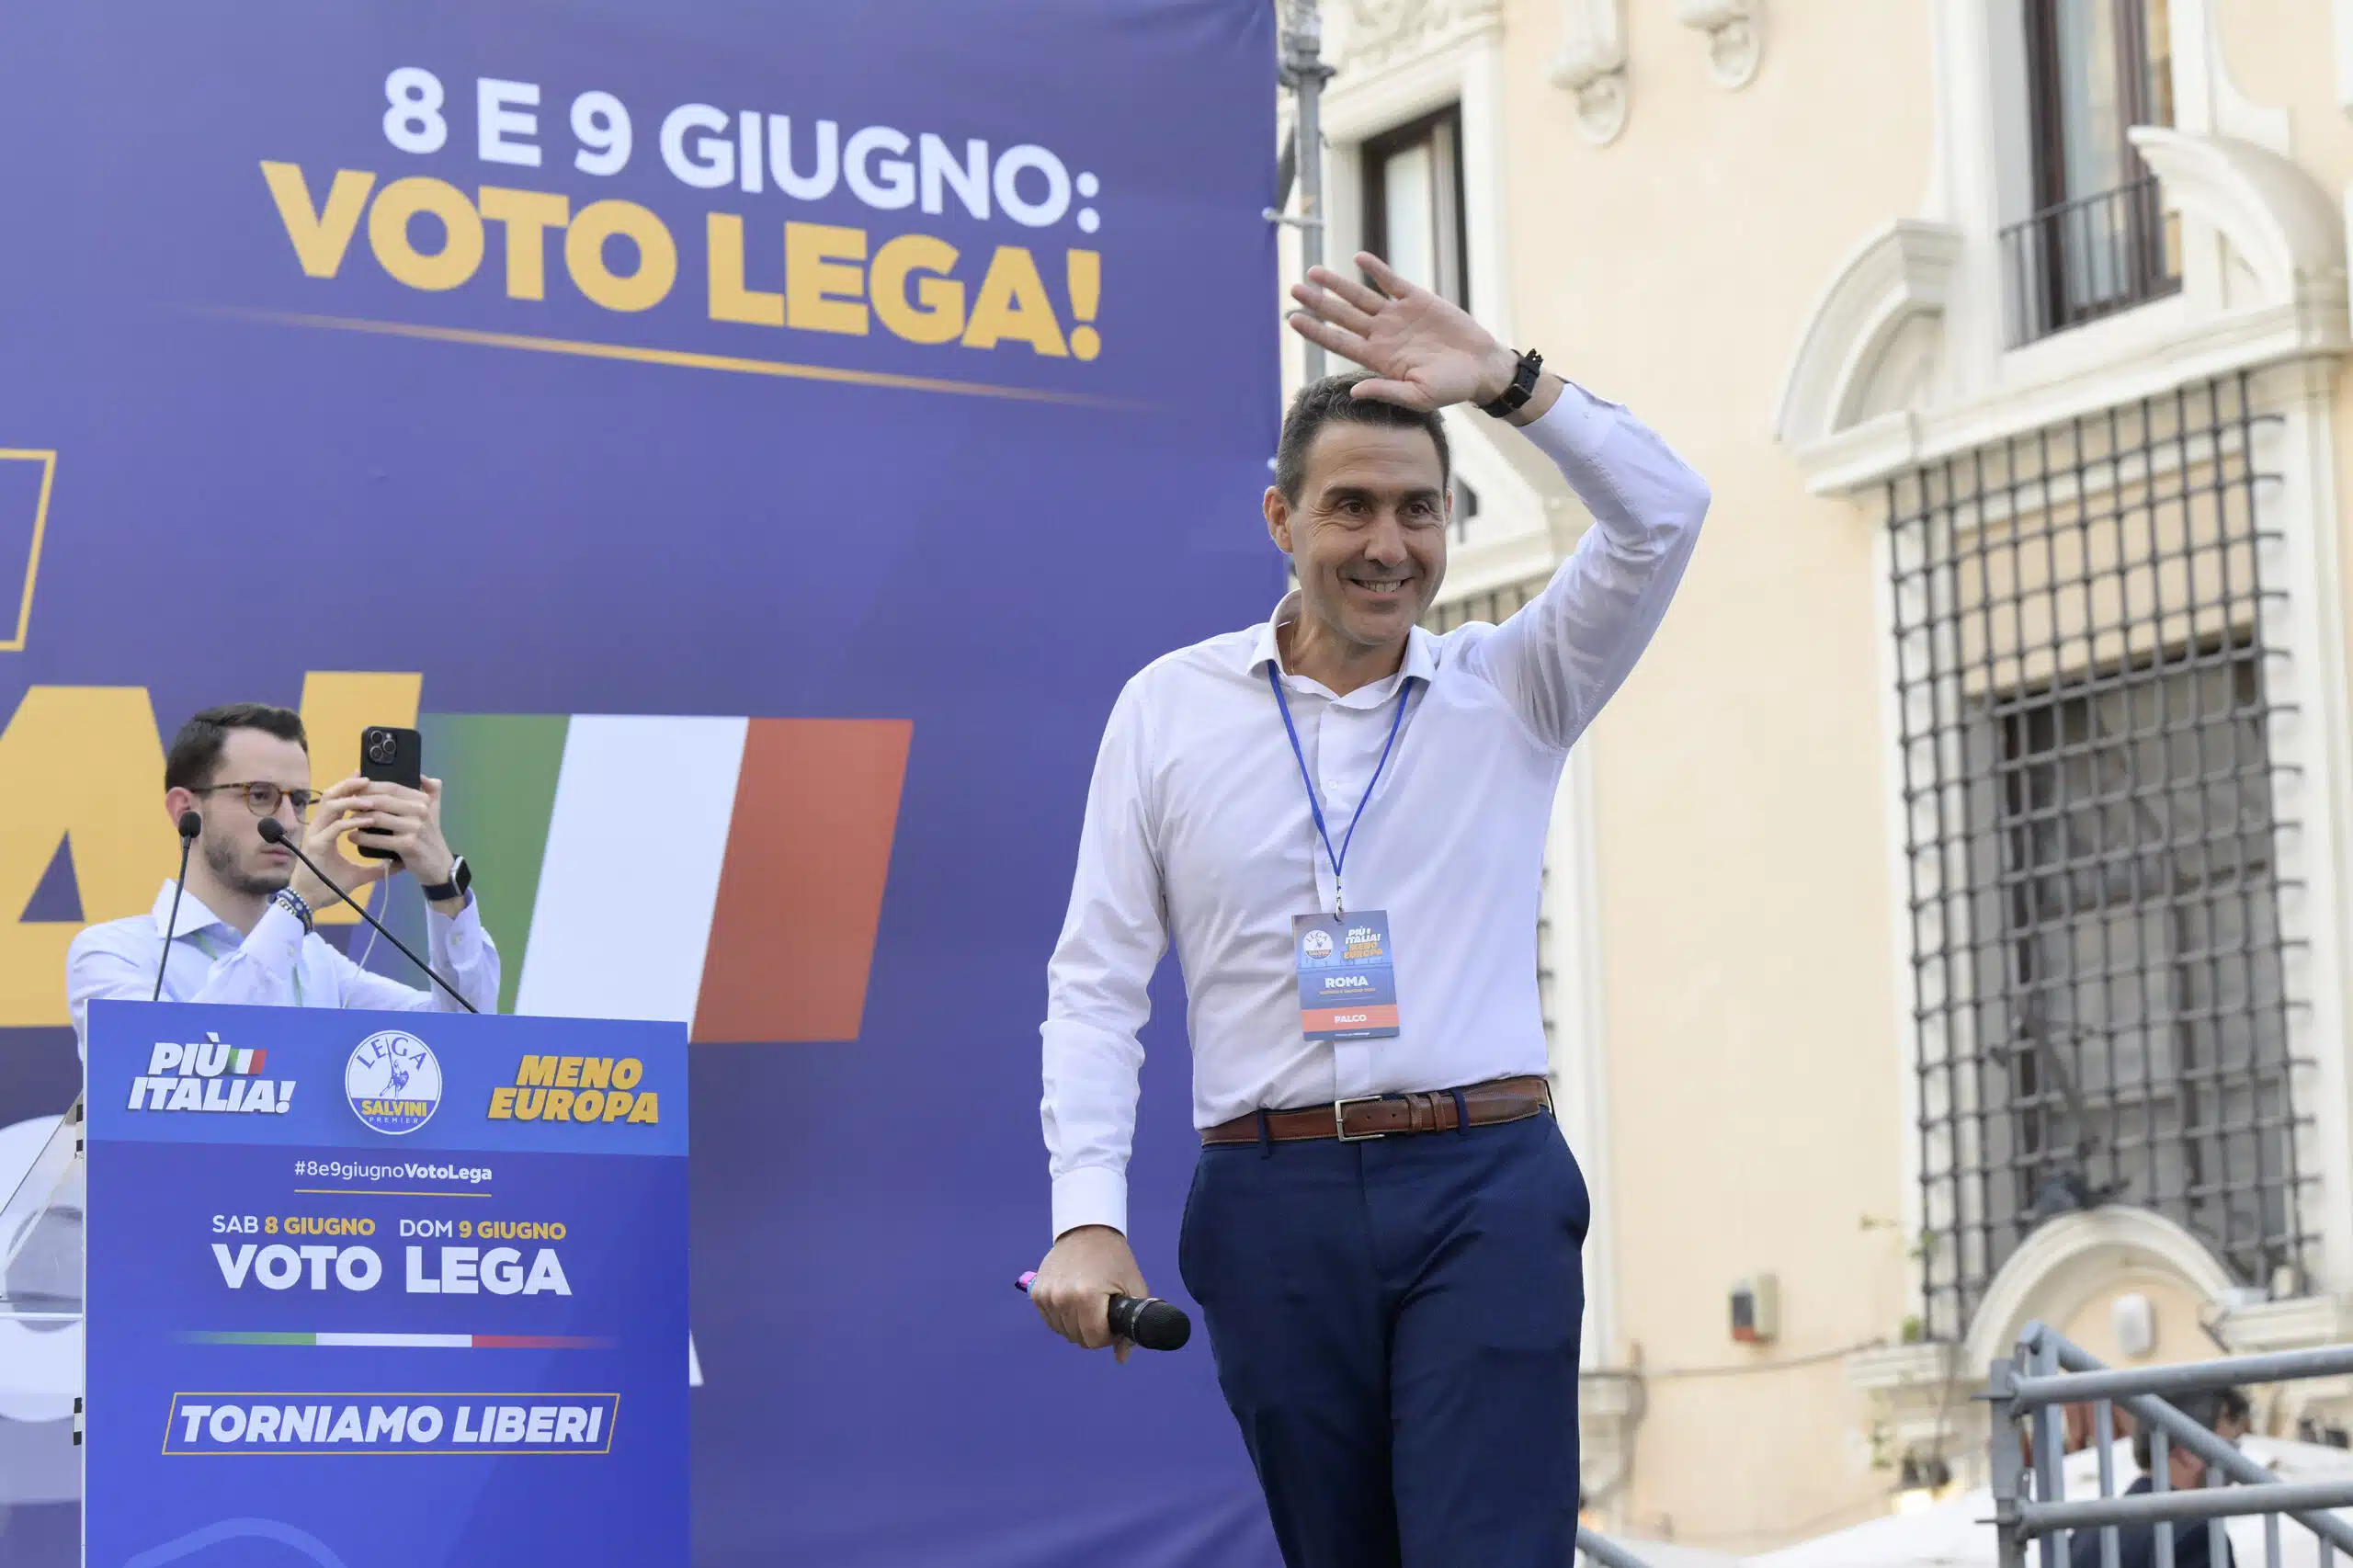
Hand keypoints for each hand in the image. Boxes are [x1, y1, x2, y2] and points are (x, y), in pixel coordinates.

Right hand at [288, 777, 390, 911]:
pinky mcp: (316, 847)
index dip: (348, 788)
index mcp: (325, 830)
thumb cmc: (328, 886)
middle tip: (368, 778)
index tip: (366, 779)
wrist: (310, 903)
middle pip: (330, 797)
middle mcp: (318, 829)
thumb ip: (374, 867)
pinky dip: (352, 822)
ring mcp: (316, 836)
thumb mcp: (357, 874)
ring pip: (331, 807)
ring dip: (352, 800)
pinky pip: (334, 828)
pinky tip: (368, 821)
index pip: (336, 802)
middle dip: (349, 785)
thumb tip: (396, 865)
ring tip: (372, 798)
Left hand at [343, 776, 458, 895]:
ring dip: (358, 819)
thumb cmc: (431, 837)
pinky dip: (363, 838)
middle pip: (382, 801)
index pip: (392, 787)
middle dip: (360, 801)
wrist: (439, 866)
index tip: (353, 789)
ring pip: (378, 818)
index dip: (370, 786)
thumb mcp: (435, 811)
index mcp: (423, 800)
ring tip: (346, 821)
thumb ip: (432, 791)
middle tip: (345, 805)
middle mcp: (421, 811)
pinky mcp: (408, 845)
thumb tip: (423, 776)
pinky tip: (352, 837)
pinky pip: (379, 839)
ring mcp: (415, 828)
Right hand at [1028, 1225, 1146, 1364]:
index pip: (1093, 1340)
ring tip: (1088, 1302)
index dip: (1107, 1335)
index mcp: (1087, 1296)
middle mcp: (1062, 1297)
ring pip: (1063, 1332)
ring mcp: (1046, 1295)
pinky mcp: (1036, 1292)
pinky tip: (1073, 1300)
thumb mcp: (1132, 1288)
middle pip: (1078, 1338)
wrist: (1088, 1230)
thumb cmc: (1115, 1260)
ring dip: (1077, 1324)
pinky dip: (1063, 1316)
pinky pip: (1051, 1321)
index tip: (1112, 1318)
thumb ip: (1130, 1326)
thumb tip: (1122, 1358)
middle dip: (1093, 1330)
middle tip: (1102, 1309)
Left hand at [1286, 252, 1521, 411]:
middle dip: (1318, 302)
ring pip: (1360, 296)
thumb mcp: (1418, 396)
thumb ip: (1386, 391)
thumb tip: (1354, 391)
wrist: (1480, 367)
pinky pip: (1391, 282)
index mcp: (1378, 359)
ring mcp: (1398, 316)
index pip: (1339, 342)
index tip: (1294, 319)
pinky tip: (1358, 259)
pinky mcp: (1417, 299)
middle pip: (1342, 316)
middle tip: (1294, 289)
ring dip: (1338, 284)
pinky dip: (1376, 270)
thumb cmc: (1450, 388)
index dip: (1316, 330)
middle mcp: (1382, 335)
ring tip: (1314, 271)